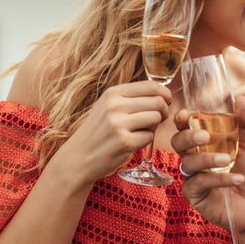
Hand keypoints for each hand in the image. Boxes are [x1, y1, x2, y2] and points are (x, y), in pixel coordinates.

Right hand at [53, 81, 170, 187]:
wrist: (79, 157)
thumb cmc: (98, 132)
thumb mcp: (107, 107)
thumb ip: (130, 98)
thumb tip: (162, 95)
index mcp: (113, 93)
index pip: (151, 86)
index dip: (165, 94)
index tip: (165, 103)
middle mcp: (115, 105)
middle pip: (158, 102)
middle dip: (163, 111)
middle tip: (157, 120)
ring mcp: (119, 124)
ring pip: (156, 118)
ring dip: (155, 126)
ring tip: (143, 130)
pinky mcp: (125, 142)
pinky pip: (150, 136)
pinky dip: (147, 140)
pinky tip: (135, 142)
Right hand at [171, 96, 244, 233]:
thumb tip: (241, 98)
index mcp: (205, 143)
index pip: (186, 127)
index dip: (181, 120)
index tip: (184, 114)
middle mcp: (195, 158)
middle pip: (178, 142)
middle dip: (188, 137)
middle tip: (205, 137)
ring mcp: (193, 177)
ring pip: (188, 163)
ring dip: (207, 159)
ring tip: (228, 160)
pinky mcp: (195, 195)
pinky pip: (198, 183)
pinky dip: (218, 179)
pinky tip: (237, 179)